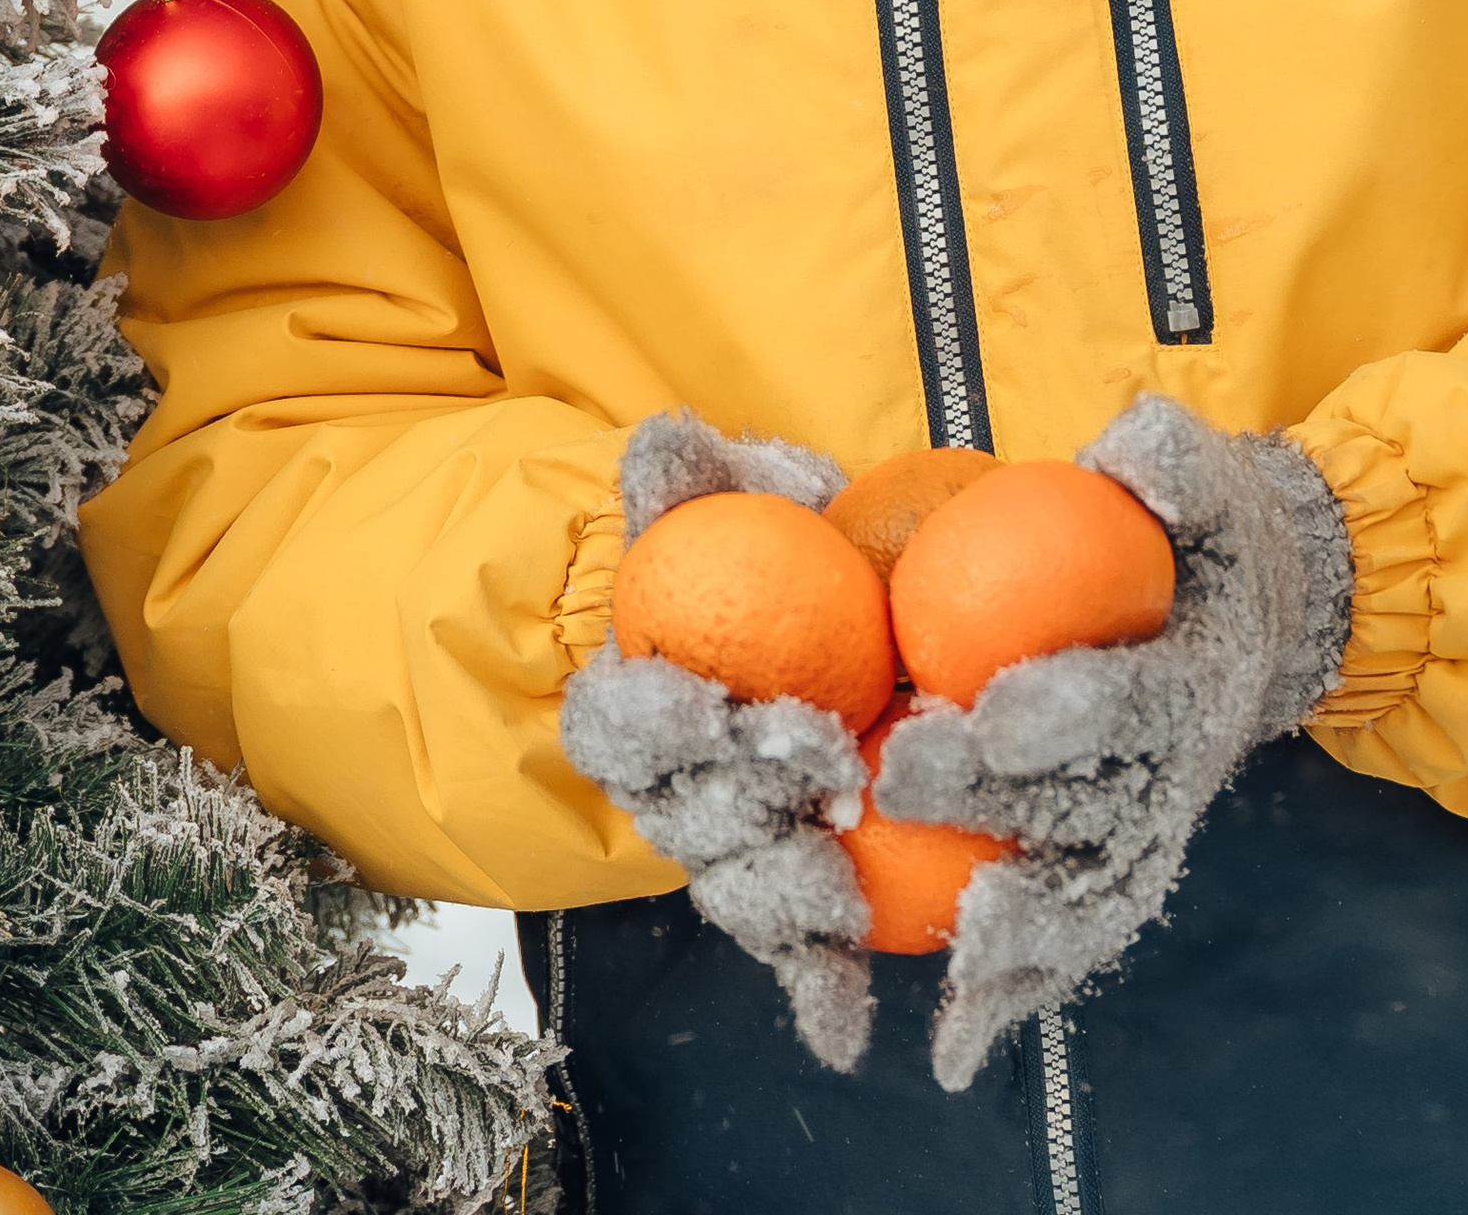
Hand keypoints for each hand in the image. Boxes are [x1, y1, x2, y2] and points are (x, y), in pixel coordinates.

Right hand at [557, 409, 876, 1070]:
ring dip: (785, 890)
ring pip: (740, 887)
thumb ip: (682, 475)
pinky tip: (847, 1024)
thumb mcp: (720, 492)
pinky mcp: (796, 890)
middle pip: (687, 815)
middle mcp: (671, 791)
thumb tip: (666, 443)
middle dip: (744, 797)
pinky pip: (799, 948)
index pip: (620, 722)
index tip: (713, 701)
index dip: (657, 718)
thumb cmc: (753, 543)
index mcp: (635, 704)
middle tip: (822, 761)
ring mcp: (731, 850)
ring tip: (841, 882)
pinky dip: (815, 986)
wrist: (807, 615)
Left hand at [875, 396, 1350, 1089]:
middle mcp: (1176, 773)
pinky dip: (1017, 1000)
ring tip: (949, 958)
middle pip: (1088, 804)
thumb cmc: (1204, 536)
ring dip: (1021, 940)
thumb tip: (1126, 453)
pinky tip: (951, 1050)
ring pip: (1084, 901)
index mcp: (1194, 678)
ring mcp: (1146, 834)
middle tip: (901, 775)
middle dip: (996, 802)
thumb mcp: (1199, 475)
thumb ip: (1169, 460)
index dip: (1073, 707)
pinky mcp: (1115, 874)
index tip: (995, 709)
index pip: (1134, 697)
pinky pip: (1069, 944)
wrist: (1257, 620)